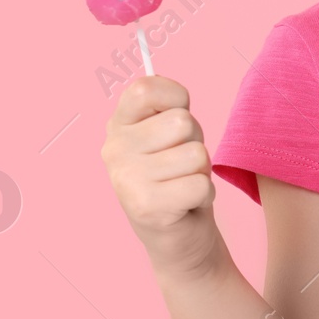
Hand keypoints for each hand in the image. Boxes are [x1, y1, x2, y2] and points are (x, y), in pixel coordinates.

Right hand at [101, 75, 223, 279]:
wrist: (179, 237)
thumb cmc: (179, 175)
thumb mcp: (172, 133)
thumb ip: (168, 106)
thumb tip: (163, 81)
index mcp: (118, 124)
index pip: (145, 88)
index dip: (175, 97)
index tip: (177, 120)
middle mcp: (113, 149)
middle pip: (182, 122)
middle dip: (195, 143)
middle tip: (182, 165)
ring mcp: (126, 178)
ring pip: (196, 154)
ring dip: (201, 172)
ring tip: (183, 184)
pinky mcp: (145, 207)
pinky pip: (200, 184)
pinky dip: (204, 194)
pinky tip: (186, 204)